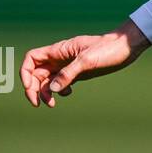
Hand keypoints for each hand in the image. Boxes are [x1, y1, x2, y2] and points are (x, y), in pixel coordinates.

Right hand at [20, 19, 151, 106]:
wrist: (125, 48)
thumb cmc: (107, 50)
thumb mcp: (87, 61)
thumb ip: (68, 74)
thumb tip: (51, 89)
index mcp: (58, 51)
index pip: (32, 59)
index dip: (26, 73)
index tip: (30, 87)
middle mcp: (60, 58)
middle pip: (37, 73)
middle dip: (34, 88)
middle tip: (37, 104)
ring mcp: (68, 66)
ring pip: (48, 80)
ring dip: (45, 93)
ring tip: (51, 104)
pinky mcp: (78, 73)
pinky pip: (61, 83)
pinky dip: (59, 91)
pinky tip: (68, 94)